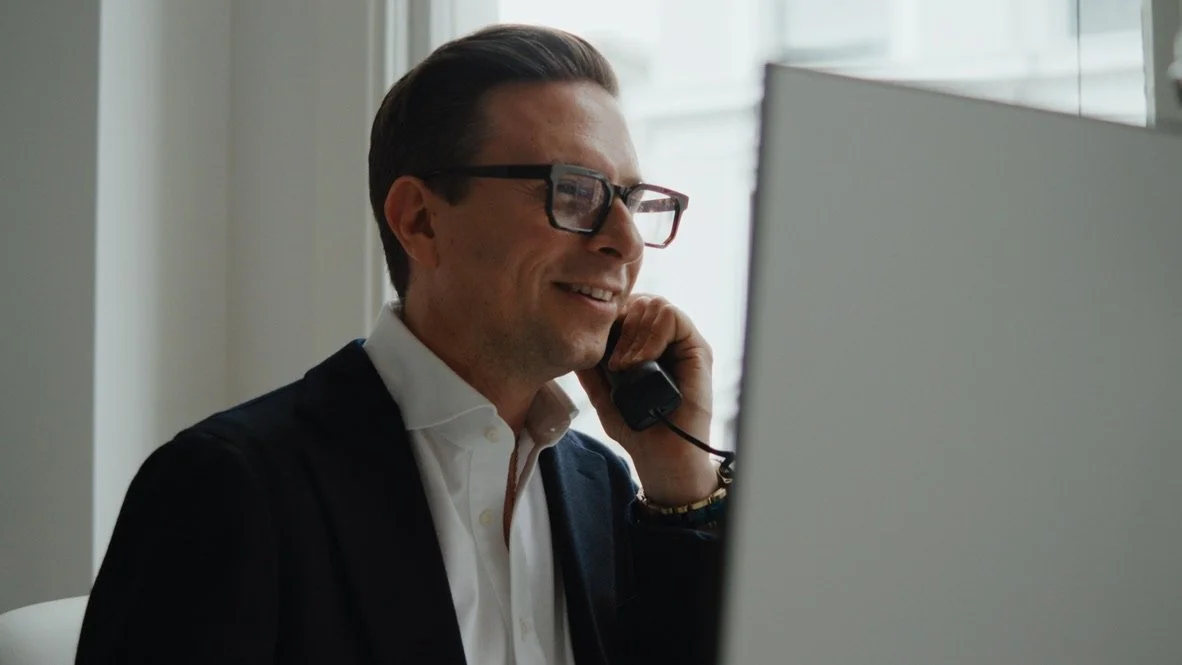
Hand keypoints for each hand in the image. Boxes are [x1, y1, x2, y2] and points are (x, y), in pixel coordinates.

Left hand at [575, 295, 718, 505]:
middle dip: (619, 326)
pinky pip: (673, 317)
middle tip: (614, 363)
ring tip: (626, 366)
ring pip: (655, 304)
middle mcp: (666, 339)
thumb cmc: (637, 429)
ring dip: (634, 334)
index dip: (610, 318)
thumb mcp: (603, 395)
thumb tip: (574, 343)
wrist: (663, 456)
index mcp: (645, 344)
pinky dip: (652, 335)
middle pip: (639, 301)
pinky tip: (641, 360)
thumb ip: (590, 370)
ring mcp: (683, 343)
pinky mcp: (698, 349)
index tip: (599, 347)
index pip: (627, 307)